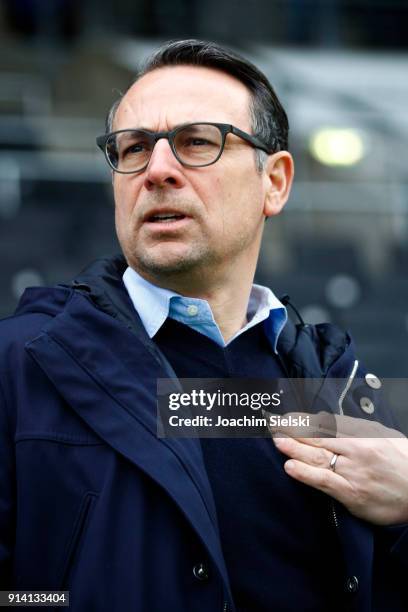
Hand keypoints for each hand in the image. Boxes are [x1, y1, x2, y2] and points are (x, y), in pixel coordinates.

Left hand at [267, 412, 407, 525]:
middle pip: (317, 438)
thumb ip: (356, 429)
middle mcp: (356, 450)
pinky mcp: (352, 494)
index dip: (303, 420)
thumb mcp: (383, 436)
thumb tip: (327, 421)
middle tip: (271, 425)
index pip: (326, 424)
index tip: (286, 417)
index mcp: (363, 434)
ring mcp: (354, 472)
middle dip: (292, 431)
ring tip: (276, 440)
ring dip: (293, 448)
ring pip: (317, 457)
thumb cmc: (403, 464)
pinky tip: (290, 467)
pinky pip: (324, 482)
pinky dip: (306, 474)